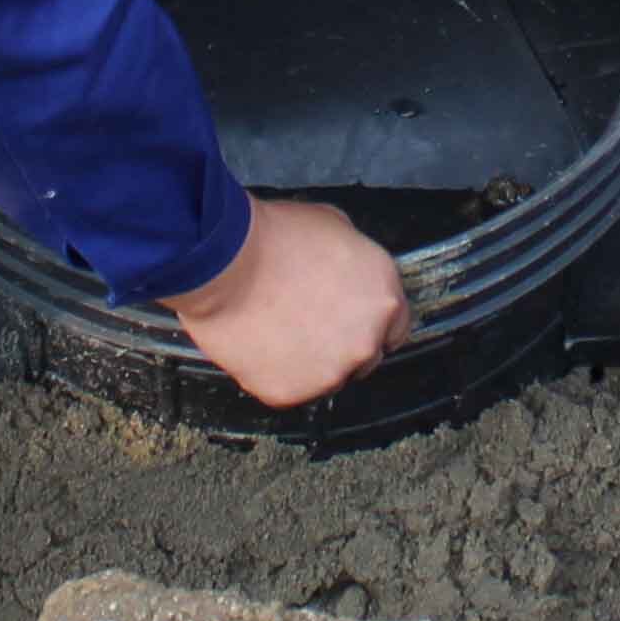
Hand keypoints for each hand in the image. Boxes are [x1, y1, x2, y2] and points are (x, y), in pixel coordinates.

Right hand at [160, 196, 412, 407]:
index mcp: (383, 297)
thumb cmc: (273, 237)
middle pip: (364, 356)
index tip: (350, 319)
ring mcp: (330, 372)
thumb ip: (356, 262)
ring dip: (309, 361)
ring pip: (327, 376)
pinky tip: (260, 343)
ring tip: (277, 329)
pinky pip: (289, 388)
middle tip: (306, 322)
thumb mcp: (334, 227)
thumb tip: (349, 274)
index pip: (396, 328)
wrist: (223, 262)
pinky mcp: (293, 393)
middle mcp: (366, 341)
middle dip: (341, 344)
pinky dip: (275, 372)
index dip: (372, 322)